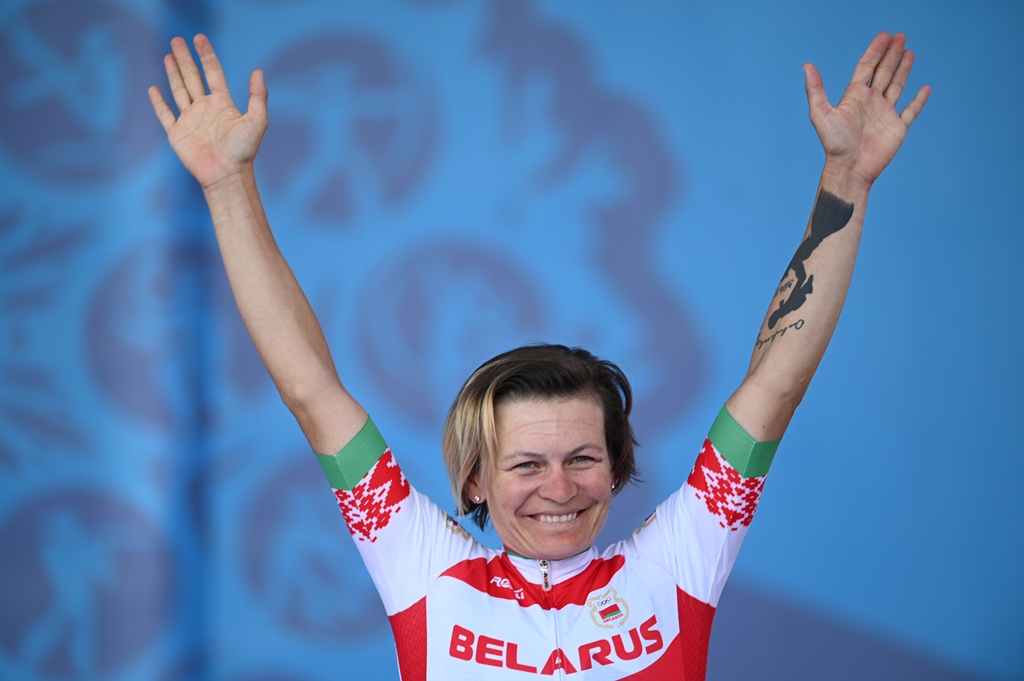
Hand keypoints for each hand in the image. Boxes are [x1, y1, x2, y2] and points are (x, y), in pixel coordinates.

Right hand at [148, 34, 267, 189]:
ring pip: (179, 90)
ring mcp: (190, 120)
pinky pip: (165, 114)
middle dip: (185, 58)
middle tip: (177, 38)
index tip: (199, 38)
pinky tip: (154, 88)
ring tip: (168, 55)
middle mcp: (205, 109)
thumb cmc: (244, 151)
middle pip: (192, 77)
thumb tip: (259, 70)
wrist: (227, 175)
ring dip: (173, 73)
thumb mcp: (257, 121)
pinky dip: (158, 102)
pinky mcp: (177, 133)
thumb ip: (258, 96)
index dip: (206, 55)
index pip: (213, 73)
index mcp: (222, 104)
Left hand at [805, 32, 930, 185]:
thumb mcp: (820, 113)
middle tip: (901, 36)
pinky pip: (911, 111)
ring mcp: (885, 114)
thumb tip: (807, 66)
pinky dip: (919, 100)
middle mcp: (870, 102)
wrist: (849, 168)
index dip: (875, 50)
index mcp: (854, 96)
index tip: (885, 36)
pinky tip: (925, 89)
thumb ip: (815, 89)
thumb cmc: (834, 143)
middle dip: (891, 54)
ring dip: (903, 69)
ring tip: (909, 52)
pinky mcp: (897, 128)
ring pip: (897, 86)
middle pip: (884, 72)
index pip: (867, 67)